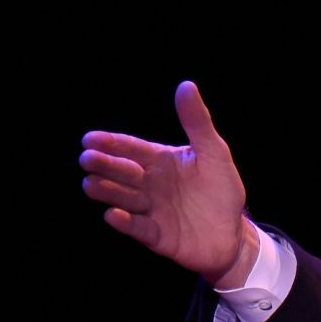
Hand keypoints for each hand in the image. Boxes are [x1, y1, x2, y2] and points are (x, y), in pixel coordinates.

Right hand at [80, 81, 257, 286]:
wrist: (234, 233)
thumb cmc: (221, 190)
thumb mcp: (214, 153)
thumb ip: (197, 122)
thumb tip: (186, 86)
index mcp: (159, 161)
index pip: (130, 149)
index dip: (110, 144)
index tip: (89, 139)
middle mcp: (149, 184)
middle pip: (121, 172)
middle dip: (104, 165)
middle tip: (87, 159)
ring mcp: (151, 210)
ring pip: (123, 198)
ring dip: (106, 191)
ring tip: (90, 184)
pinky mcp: (157, 235)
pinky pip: (138, 228)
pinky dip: (125, 222)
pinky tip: (112, 215)